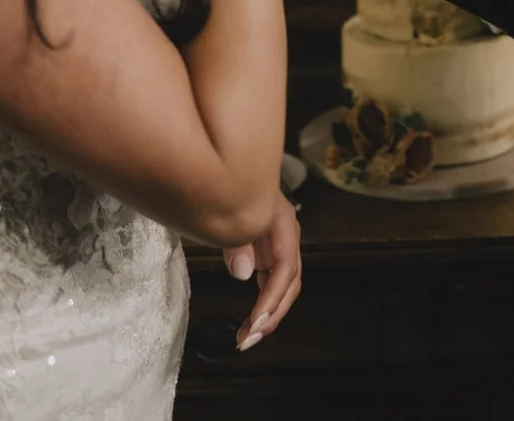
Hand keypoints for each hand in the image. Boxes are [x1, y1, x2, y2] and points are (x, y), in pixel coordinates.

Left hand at [220, 197, 300, 350]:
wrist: (224, 174)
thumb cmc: (225, 191)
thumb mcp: (229, 214)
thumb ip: (237, 243)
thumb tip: (243, 274)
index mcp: (282, 224)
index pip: (285, 268)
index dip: (273, 296)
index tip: (256, 320)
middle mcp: (286, 237)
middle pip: (289, 283)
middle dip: (272, 314)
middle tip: (249, 339)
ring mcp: (278, 247)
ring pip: (283, 287)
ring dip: (268, 315)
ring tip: (246, 338)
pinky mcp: (267, 254)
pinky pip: (271, 284)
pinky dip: (262, 305)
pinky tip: (250, 323)